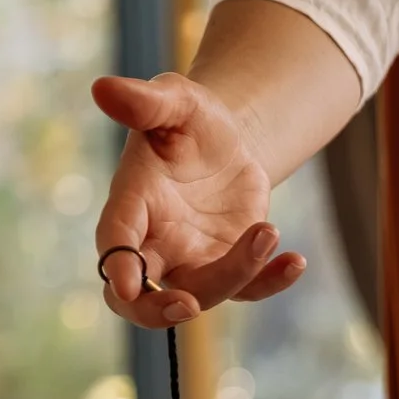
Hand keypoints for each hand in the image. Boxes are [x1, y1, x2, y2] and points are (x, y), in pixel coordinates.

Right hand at [91, 72, 306, 327]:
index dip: (118, 266)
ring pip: (203, 293)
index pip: (115, 242)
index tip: (129, 285)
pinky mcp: (228, 265)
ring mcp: (191, 260)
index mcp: (131, 203)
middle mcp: (154, 241)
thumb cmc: (191, 118)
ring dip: (238, 272)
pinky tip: (295, 261)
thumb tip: (102, 87)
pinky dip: (272, 282)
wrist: (229, 138)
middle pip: (139, 297)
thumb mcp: (174, 101)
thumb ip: (143, 101)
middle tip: (186, 306)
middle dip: (155, 311)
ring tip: (268, 228)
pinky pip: (248, 289)